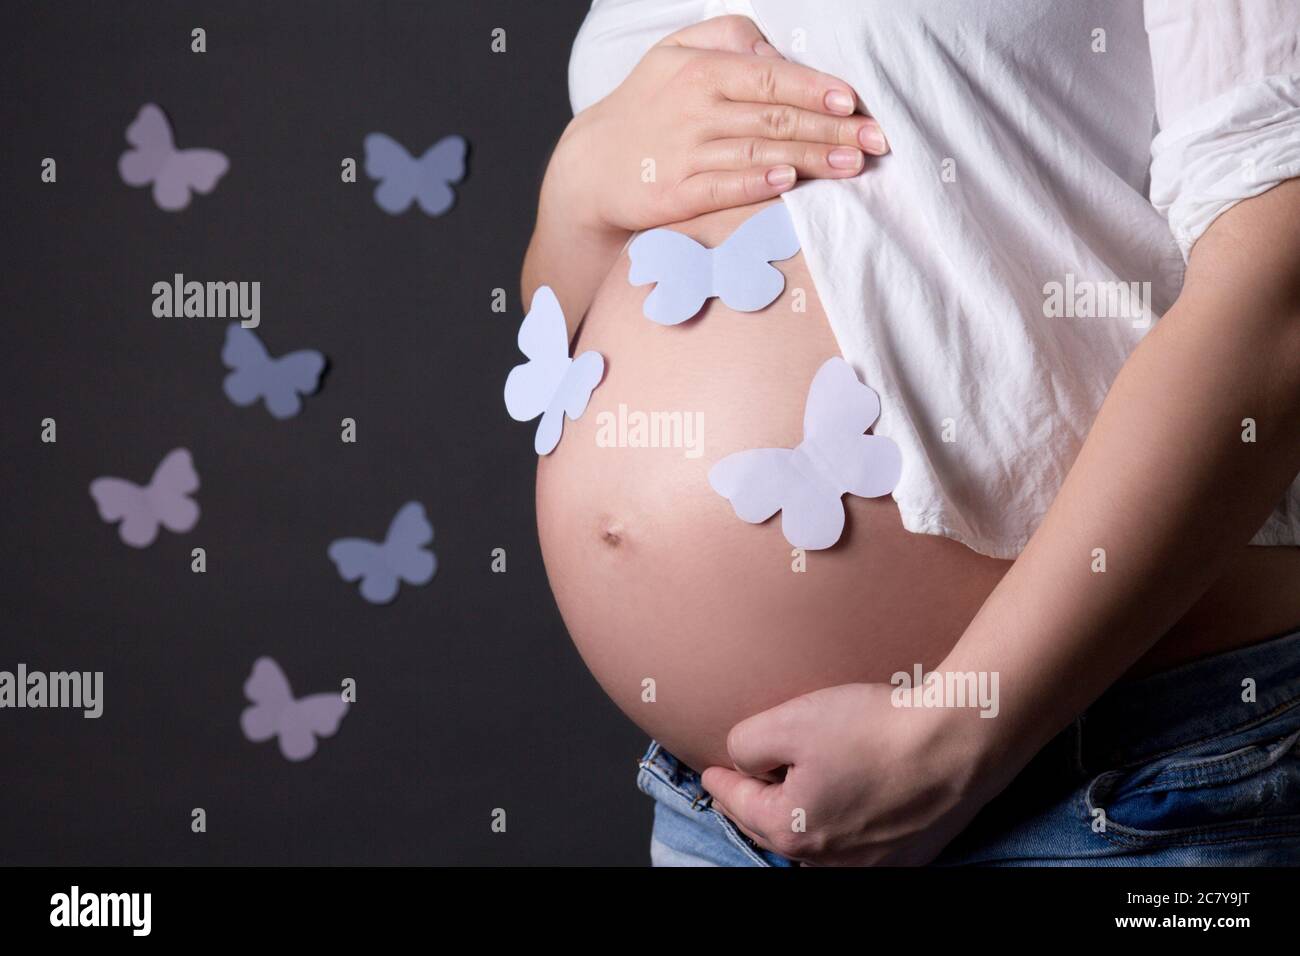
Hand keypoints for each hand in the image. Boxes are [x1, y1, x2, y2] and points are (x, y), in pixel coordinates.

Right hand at [550, 15, 888, 233]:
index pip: (770, 77)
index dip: (816, 89)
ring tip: (852, 166)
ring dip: (810, 161)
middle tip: (874, 141)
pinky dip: (758, 185)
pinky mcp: (675, 195)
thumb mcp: (676, 54)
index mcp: (700, 70)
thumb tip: (777, 52)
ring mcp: (684, 154)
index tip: (853, 101)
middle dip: (830, 129)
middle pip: (774, 118)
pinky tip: (790, 185)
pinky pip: (723, 187)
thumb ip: (729, 41)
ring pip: (758, 154)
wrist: (592, 166)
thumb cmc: (649, 105)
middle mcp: (693, 109)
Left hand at [701, 683, 1019, 865]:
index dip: (720, 780)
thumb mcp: (789, 721)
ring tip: (799, 786)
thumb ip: (747, 744)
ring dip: (803, 815)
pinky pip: (859, 842)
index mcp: (789, 829)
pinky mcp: (906, 856)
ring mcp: (869, 864)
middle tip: (746, 780)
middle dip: (757, 803)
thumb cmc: (873, 729)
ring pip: (816, 840)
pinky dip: (846, 822)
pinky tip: (851, 797)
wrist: (958, 742)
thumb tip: (743, 759)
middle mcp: (825, 861)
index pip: (737, 802)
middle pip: (774, 826)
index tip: (710, 771)